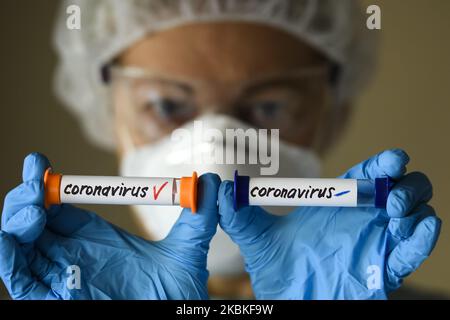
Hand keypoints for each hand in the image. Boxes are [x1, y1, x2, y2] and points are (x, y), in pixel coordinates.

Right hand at [0, 153, 219, 298]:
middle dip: (28, 198)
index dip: (49, 186)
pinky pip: (22, 280)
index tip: (42, 163)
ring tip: (31, 206)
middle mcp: (74, 257)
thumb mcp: (188, 249)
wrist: (173, 318)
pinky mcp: (56, 300)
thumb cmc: (174, 294)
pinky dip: (10, 257)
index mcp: (97, 240)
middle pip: (35, 224)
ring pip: (22, 248)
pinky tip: (14, 236)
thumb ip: (199, 215)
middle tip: (35, 180)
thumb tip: (211, 182)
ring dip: (17, 222)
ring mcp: (63, 279)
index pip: (62, 209)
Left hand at [218, 149, 440, 298]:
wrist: (287, 303)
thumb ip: (240, 214)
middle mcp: (361, 220)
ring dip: (414, 208)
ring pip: (414, 214)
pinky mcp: (383, 270)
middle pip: (400, 190)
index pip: (366, 176)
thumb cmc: (275, 270)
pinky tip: (422, 228)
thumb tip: (221, 188)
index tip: (391, 160)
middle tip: (389, 195)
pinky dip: (423, 238)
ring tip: (396, 213)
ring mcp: (375, 243)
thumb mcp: (255, 238)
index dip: (381, 164)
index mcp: (336, 205)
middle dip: (404, 185)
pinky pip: (411, 252)